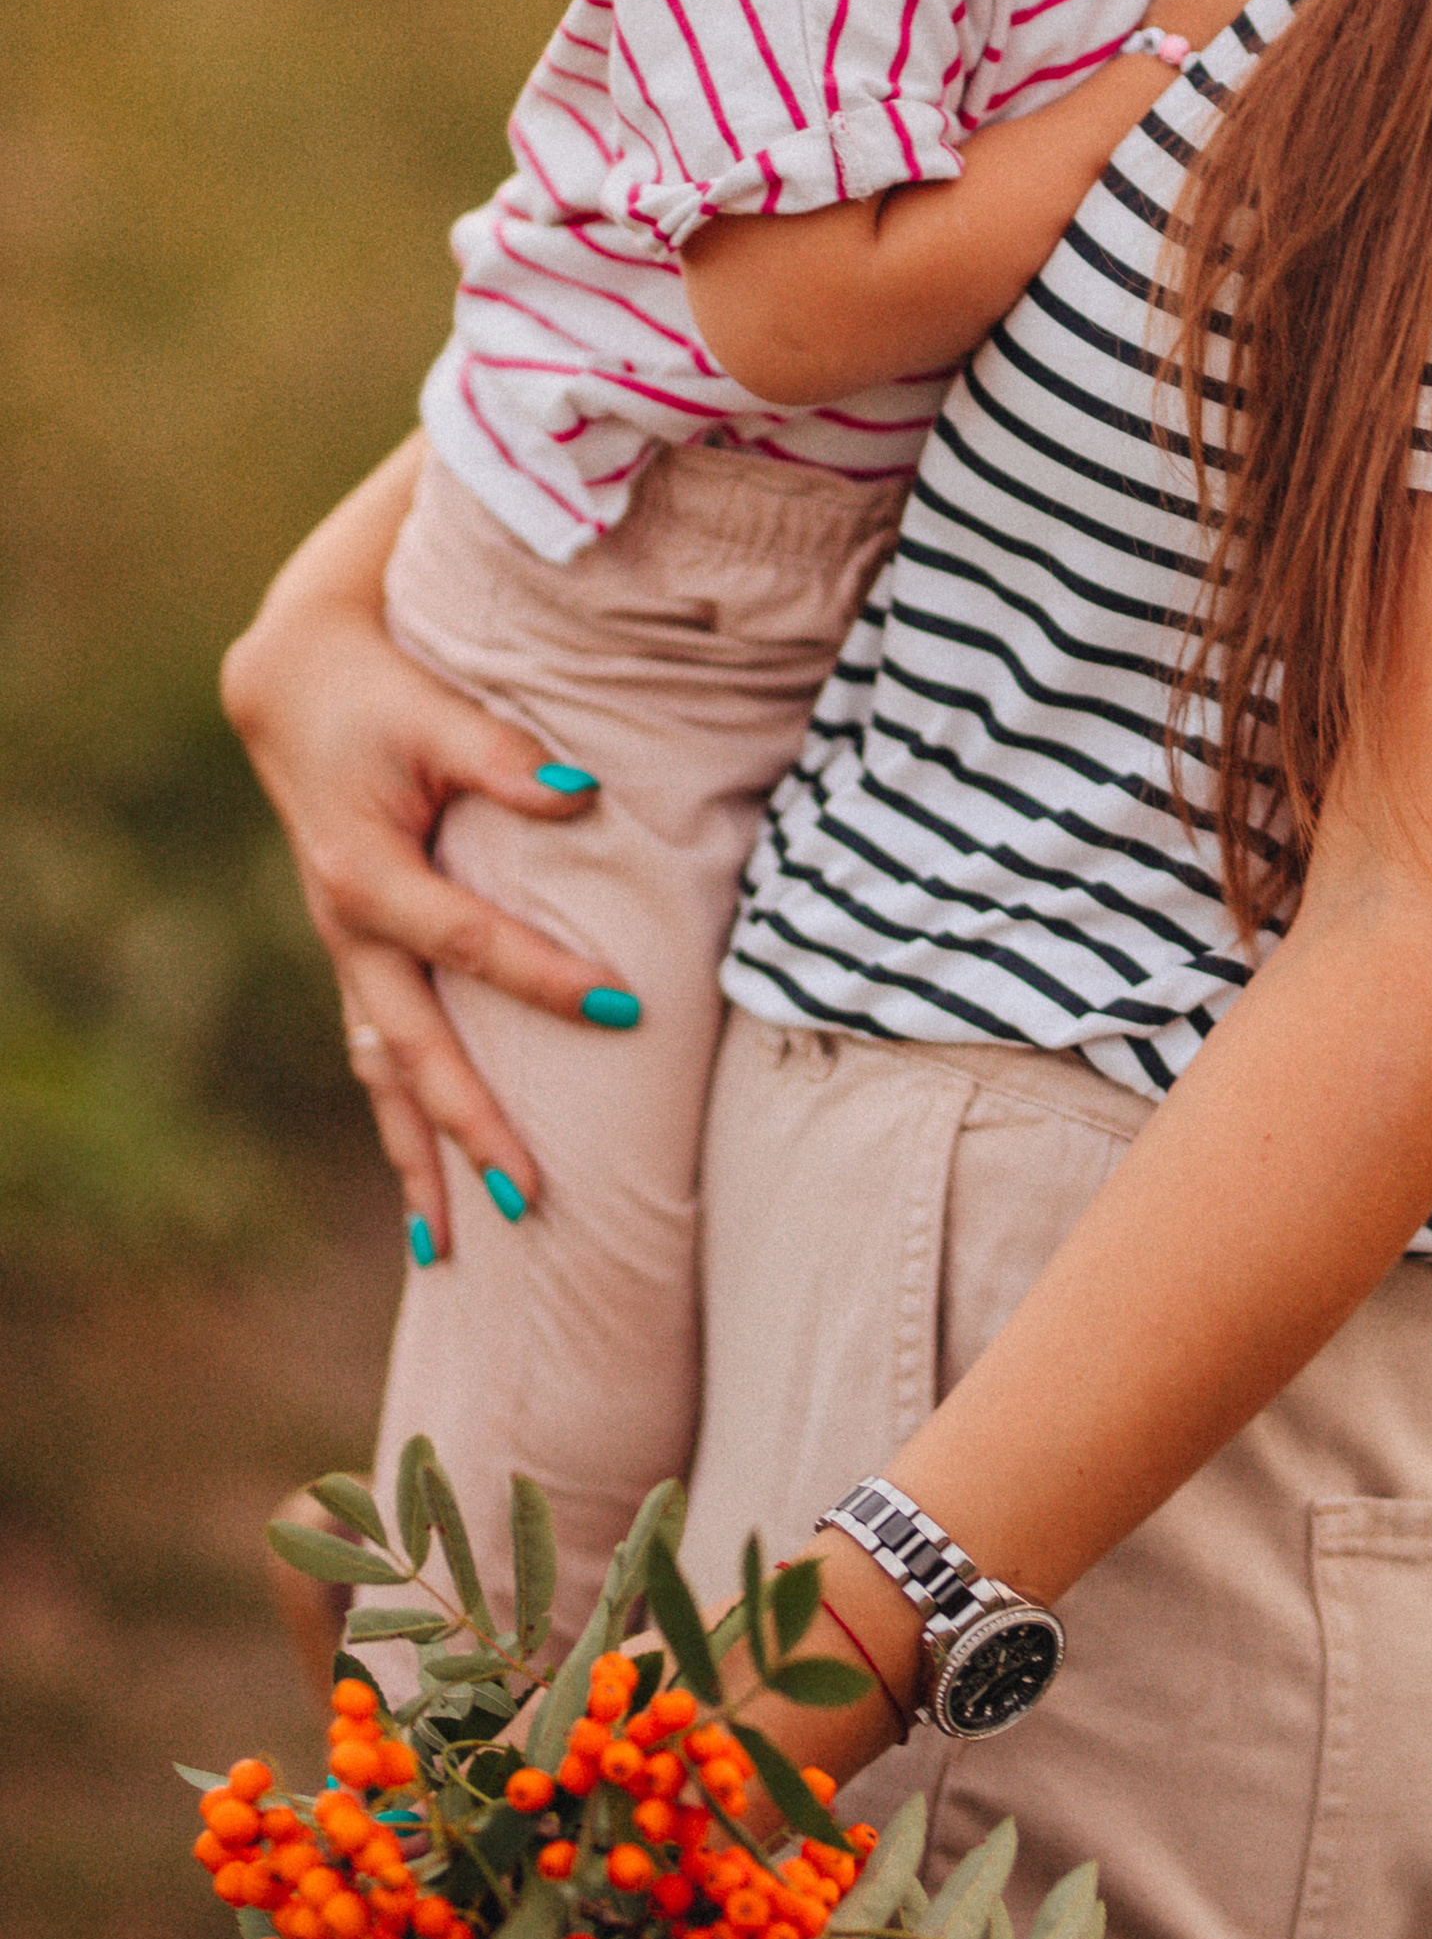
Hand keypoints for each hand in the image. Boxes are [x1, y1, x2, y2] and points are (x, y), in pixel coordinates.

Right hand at [220, 437, 609, 1249]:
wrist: (298, 688)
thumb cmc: (379, 694)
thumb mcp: (437, 710)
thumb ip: (506, 756)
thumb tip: (581, 795)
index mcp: (369, 877)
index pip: (471, 945)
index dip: (546, 978)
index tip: (625, 1010)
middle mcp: (350, 934)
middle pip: (413, 1052)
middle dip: (470, 1128)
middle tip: (532, 1199)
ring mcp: (349, 955)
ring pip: (383, 1076)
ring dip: (417, 1157)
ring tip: (449, 1251)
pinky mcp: (360, 958)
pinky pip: (379, 1057)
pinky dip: (401, 1121)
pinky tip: (426, 1187)